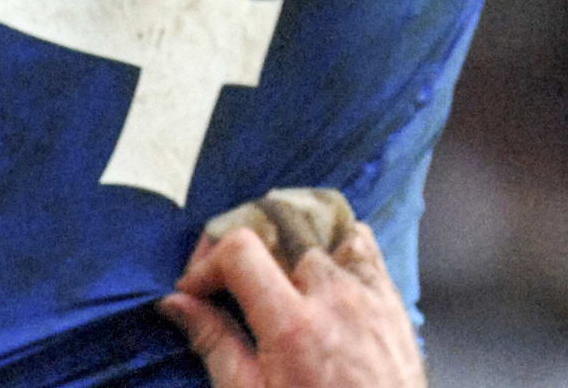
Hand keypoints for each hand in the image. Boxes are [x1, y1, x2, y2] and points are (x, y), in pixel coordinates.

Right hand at [158, 214, 426, 387]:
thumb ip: (215, 344)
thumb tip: (177, 304)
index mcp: (294, 327)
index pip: (241, 249)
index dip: (207, 262)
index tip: (195, 289)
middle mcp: (334, 296)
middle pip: (278, 224)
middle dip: (239, 239)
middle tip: (223, 273)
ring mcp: (368, 291)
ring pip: (320, 224)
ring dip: (284, 236)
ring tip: (266, 267)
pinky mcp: (390, 296)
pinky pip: (360, 239)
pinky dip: (331, 240)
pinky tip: (314, 266)